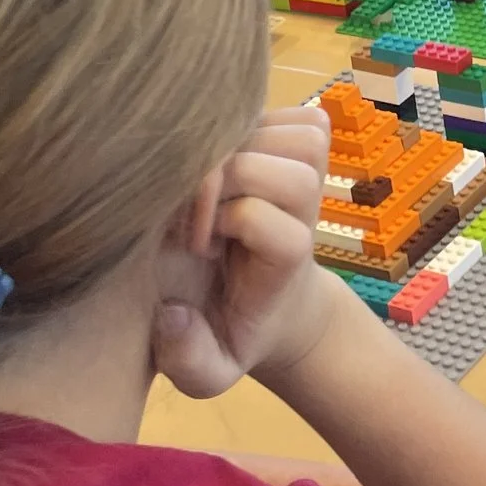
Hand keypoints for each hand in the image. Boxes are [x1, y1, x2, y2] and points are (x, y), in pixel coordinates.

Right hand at [153, 102, 337, 399]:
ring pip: (283, 134)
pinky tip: (233, 162)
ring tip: (213, 188)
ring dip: (237, 151)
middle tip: (196, 214)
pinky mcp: (309, 148)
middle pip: (267, 168)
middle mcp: (307, 211)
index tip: (196, 248)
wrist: (271, 307)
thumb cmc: (229, 332)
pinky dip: (263, 124)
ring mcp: (313, 174)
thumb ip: (187, 358)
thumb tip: (172, 313)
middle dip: (218, 184)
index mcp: (284, 262)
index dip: (220, 223)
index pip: (258, 218)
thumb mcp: (207, 370)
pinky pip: (298, 115)